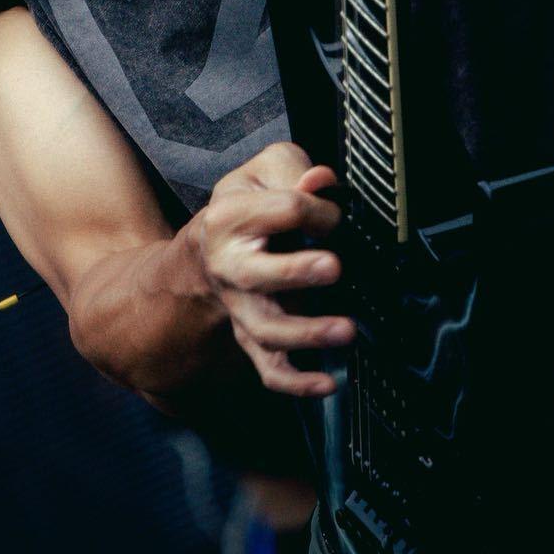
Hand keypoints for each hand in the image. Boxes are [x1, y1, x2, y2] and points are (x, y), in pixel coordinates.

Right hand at [194, 141, 349, 396]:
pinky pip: (269, 369)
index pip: (284, 209)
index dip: (320, 209)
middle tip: (333, 267)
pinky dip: (296, 382)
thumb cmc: (247, 207)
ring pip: (266, 329)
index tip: (334, 215)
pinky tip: (327, 383)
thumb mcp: (262, 172)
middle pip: (258, 274)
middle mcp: (229, 265)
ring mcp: (240, 307)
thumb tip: (322, 182)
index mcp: (230, 216)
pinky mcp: (252, 337)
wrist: (207, 250)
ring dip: (306, 333)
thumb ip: (293, 169)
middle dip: (295, 272)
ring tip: (346, 330)